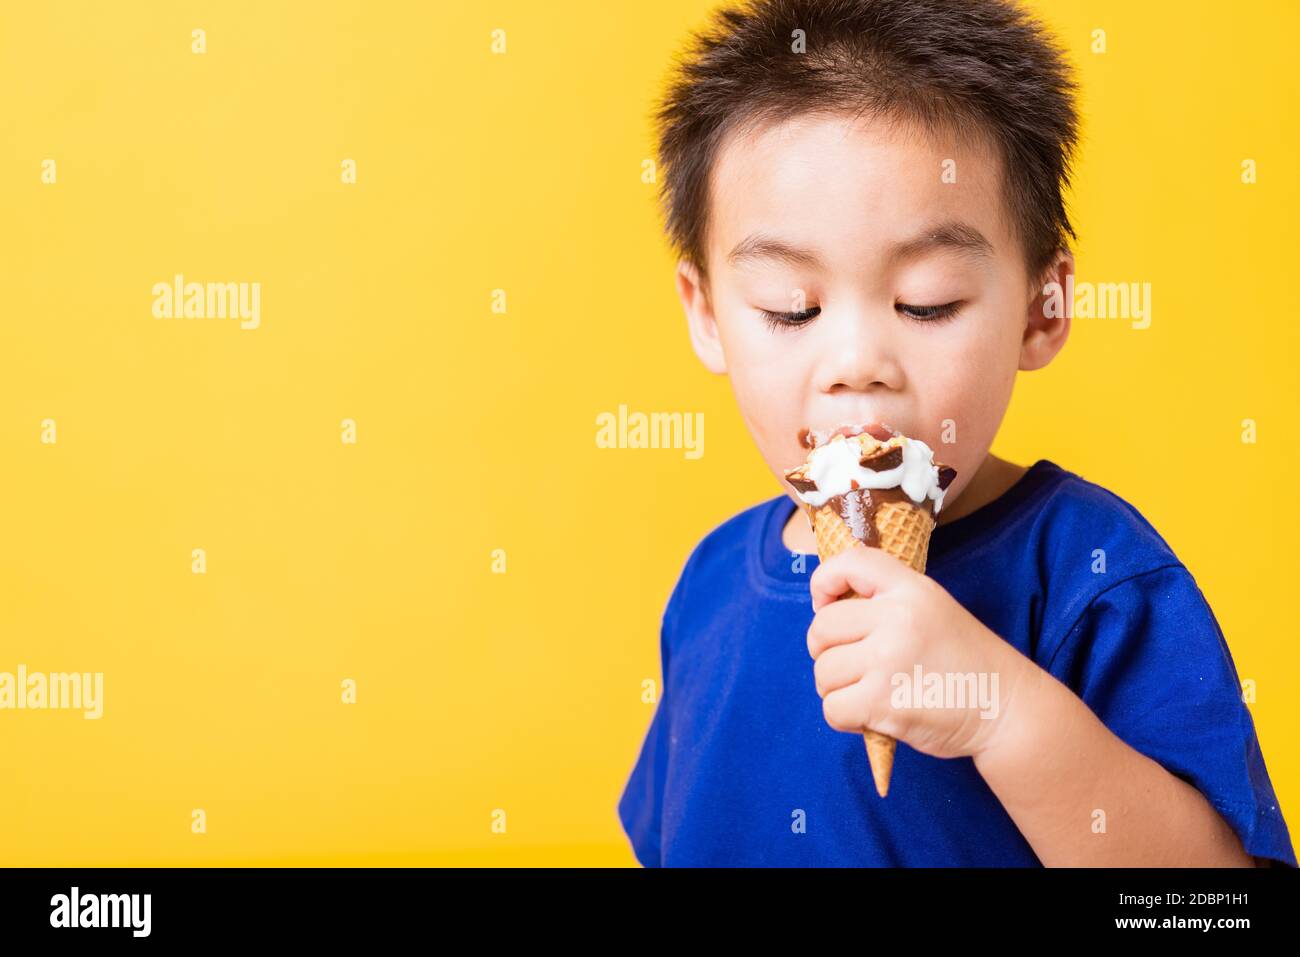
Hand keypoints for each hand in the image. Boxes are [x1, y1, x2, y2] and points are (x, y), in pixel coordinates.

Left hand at [806, 545, 1035, 759]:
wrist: (1007, 709)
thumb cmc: (966, 661)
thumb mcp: (934, 609)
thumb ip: (889, 601)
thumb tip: (827, 608)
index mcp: (912, 590)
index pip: (850, 562)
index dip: (824, 581)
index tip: (825, 604)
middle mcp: (898, 618)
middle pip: (822, 627)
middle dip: (825, 650)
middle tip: (850, 665)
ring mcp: (888, 660)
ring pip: (823, 672)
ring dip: (835, 688)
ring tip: (866, 693)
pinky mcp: (882, 702)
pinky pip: (832, 708)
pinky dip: (844, 718)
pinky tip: (870, 715)